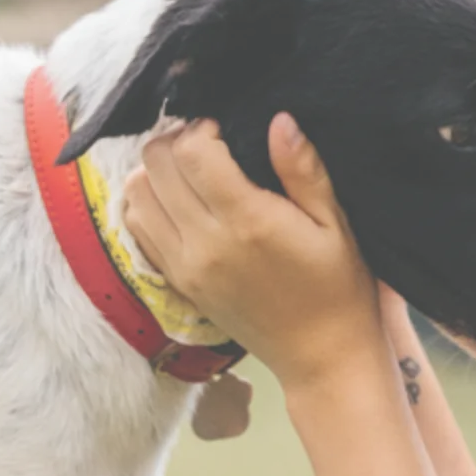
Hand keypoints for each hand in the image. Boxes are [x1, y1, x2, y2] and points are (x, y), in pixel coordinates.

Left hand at [123, 114, 385, 387]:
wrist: (321, 356)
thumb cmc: (339, 287)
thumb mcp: (336, 223)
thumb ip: (303, 170)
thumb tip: (278, 120)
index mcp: (248, 222)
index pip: (191, 152)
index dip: (203, 128)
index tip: (226, 129)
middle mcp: (206, 243)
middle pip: (155, 165)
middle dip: (176, 142)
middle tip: (207, 145)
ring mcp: (186, 266)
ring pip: (137, 194)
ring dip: (157, 172)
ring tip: (192, 172)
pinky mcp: (178, 283)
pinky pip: (139, 228)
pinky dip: (148, 204)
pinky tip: (180, 202)